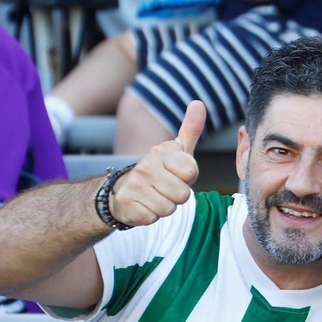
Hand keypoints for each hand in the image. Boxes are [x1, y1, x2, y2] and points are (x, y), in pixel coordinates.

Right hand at [108, 102, 204, 226]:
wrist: (123, 191)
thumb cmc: (158, 171)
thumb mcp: (176, 150)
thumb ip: (190, 129)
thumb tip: (198, 103)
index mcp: (160, 152)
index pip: (191, 171)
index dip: (188, 178)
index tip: (177, 174)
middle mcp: (146, 167)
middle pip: (183, 194)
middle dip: (177, 196)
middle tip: (164, 188)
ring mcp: (135, 186)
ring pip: (169, 209)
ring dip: (165, 207)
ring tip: (154, 197)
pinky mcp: (128, 205)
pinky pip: (154, 218)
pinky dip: (151, 216)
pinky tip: (143, 206)